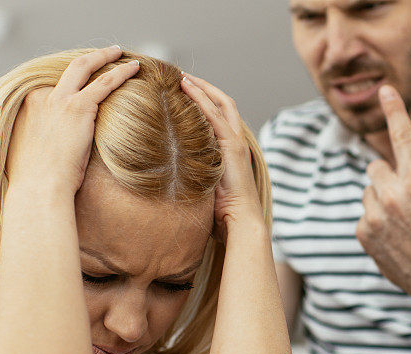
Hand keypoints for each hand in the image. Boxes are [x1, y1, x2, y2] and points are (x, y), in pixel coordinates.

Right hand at [5, 46, 139, 196]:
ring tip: (122, 54)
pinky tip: (134, 68)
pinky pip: (104, 83)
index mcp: (29, 106)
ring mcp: (59, 100)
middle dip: (90, 59)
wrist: (39, 188)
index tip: (90, 83)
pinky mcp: (77, 107)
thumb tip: (49, 148)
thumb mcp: (32, 155)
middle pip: (69, 69)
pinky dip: (121, 73)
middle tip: (107, 54)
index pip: (57, 86)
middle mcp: (41, 97)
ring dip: (106, 57)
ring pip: (86, 67)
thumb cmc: (37, 183)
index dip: (76, 83)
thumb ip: (40, 142)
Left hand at [180, 73, 262, 241]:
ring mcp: (236, 141)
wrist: (239, 220)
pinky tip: (185, 86)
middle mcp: (237, 141)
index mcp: (231, 149)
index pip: (219, 116)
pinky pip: (214, 114)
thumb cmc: (221, 211)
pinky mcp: (232, 145)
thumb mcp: (204, 184)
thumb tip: (171, 171)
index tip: (184, 91)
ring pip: (219, 103)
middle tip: (181, 76)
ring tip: (180, 75)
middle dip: (203, 87)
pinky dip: (200, 97)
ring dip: (200, 86)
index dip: (203, 101)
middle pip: (223, 102)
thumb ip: (194, 172)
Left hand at [355, 85, 410, 299]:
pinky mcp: (363, 231)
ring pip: (368, 191)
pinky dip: (375, 222)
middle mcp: (393, 195)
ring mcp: (375, 215)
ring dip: (380, 200)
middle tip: (403, 197)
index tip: (386, 89)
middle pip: (375, 168)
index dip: (395, 110)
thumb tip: (400, 164)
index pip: (404, 138)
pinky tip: (391, 236)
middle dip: (386, 178)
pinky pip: (364, 214)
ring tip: (400, 222)